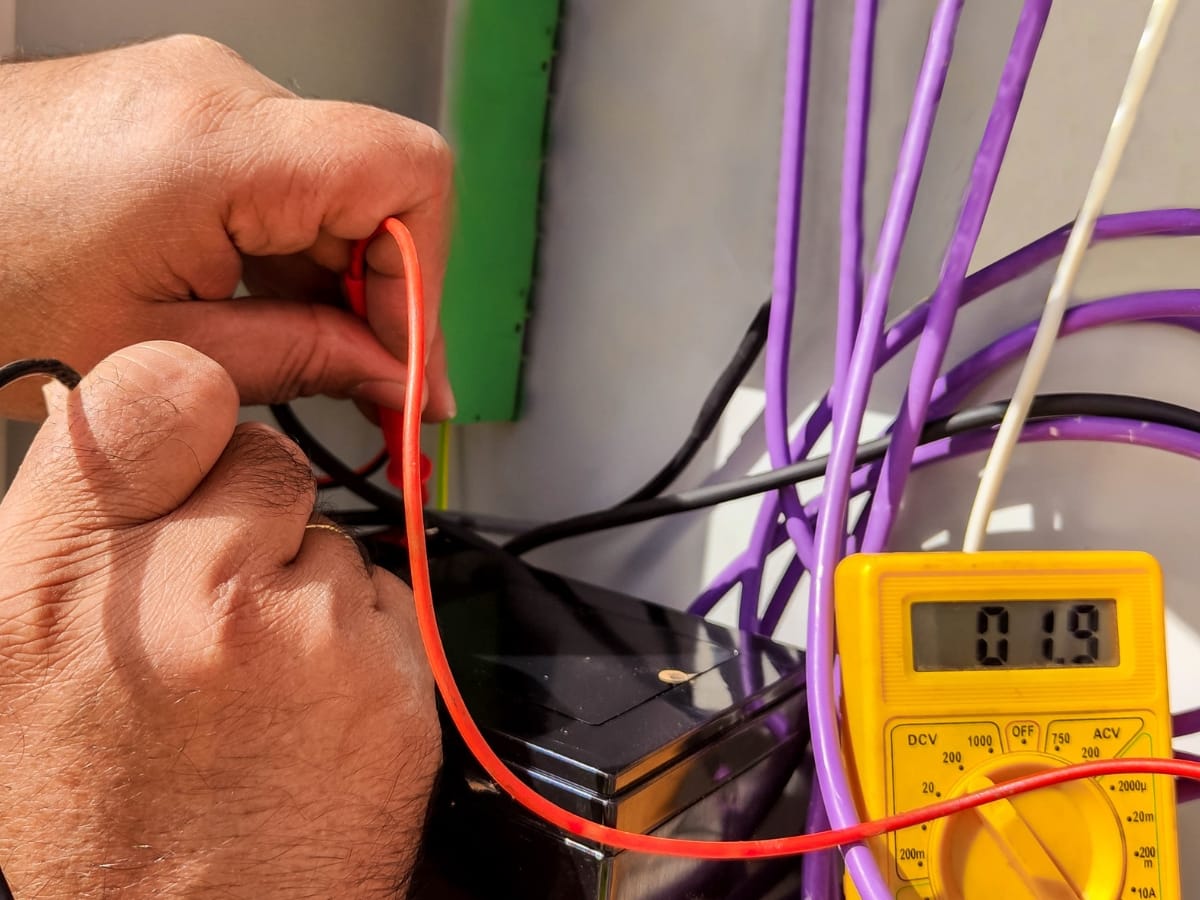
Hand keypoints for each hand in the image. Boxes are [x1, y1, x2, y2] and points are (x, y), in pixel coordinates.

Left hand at [0, 35, 453, 420]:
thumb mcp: (157, 352)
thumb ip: (300, 360)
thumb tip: (393, 378)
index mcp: (217, 144)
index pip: (408, 176)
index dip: (426, 280)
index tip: (409, 361)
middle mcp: (219, 94)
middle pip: (379, 187)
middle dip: (388, 299)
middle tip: (377, 389)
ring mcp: (200, 95)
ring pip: (337, 189)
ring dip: (339, 283)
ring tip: (307, 362)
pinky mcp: (182, 113)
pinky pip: (283, 182)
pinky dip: (293, 256)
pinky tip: (265, 316)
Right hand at [0, 342, 438, 897]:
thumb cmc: (103, 822)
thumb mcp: (19, 667)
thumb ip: (76, 537)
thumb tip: (119, 428)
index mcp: (54, 586)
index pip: (157, 389)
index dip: (190, 404)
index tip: (199, 434)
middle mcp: (178, 598)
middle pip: (267, 456)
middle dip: (254, 509)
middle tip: (223, 596)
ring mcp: (298, 636)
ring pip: (333, 534)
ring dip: (306, 585)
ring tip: (257, 681)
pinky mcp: (386, 678)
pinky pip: (384, 599)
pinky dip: (358, 639)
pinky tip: (309, 709)